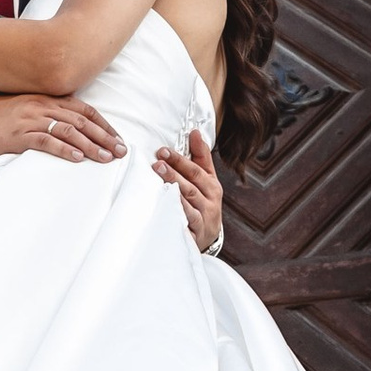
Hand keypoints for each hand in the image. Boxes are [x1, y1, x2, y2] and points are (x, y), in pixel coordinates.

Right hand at [0, 93, 123, 162]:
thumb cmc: (2, 117)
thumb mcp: (30, 109)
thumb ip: (51, 113)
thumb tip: (76, 126)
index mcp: (48, 99)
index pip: (84, 110)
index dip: (104, 124)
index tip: (118, 139)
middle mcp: (43, 107)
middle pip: (81, 121)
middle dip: (104, 137)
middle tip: (121, 151)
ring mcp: (31, 120)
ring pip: (68, 131)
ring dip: (91, 145)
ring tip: (106, 158)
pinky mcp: (19, 136)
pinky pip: (46, 141)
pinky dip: (64, 150)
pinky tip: (78, 158)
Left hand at [153, 129, 224, 252]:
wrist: (207, 238)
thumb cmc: (203, 205)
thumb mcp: (205, 181)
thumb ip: (200, 157)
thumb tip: (195, 132)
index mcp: (212, 186)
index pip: (197, 169)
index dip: (180, 159)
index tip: (164, 150)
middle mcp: (210, 201)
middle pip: (192, 183)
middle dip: (175, 171)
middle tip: (158, 162)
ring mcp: (204, 218)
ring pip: (188, 200)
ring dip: (173, 187)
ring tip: (159, 176)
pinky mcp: (196, 233)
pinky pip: (186, 220)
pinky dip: (176, 210)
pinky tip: (165, 202)